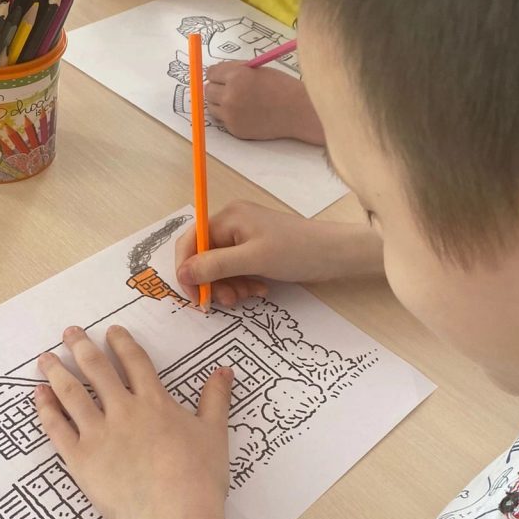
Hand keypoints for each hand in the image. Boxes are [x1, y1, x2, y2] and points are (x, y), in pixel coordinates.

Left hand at [35, 325, 232, 518]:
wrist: (173, 516)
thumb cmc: (199, 478)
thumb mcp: (215, 434)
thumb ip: (216, 400)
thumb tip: (224, 371)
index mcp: (155, 402)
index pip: (135, 361)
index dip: (122, 342)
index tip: (111, 331)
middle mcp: (123, 411)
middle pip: (97, 369)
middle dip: (81, 346)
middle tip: (69, 332)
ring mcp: (98, 433)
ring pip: (71, 393)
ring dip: (57, 372)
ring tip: (46, 358)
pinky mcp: (80, 459)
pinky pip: (57, 428)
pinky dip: (46, 409)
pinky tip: (39, 396)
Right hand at [175, 200, 384, 305]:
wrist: (336, 253)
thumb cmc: (297, 251)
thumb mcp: (252, 260)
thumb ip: (214, 266)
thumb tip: (182, 274)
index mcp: (227, 217)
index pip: (190, 242)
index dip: (188, 271)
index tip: (196, 298)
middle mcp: (231, 223)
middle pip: (204, 257)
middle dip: (213, 282)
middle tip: (229, 301)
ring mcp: (244, 237)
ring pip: (220, 268)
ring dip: (229, 286)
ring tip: (248, 296)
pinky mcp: (256, 249)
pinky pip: (236, 270)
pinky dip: (242, 283)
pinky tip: (259, 290)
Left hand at [205, 62, 325, 143]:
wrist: (296, 111)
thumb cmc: (281, 86)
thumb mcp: (257, 69)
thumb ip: (235, 70)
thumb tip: (215, 73)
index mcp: (236, 76)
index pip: (211, 73)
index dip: (217, 74)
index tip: (221, 76)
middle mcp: (229, 96)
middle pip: (208, 91)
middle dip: (216, 88)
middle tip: (228, 89)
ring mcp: (231, 115)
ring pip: (212, 107)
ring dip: (220, 103)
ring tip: (237, 101)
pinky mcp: (235, 129)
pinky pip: (223, 121)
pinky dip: (229, 116)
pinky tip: (245, 113)